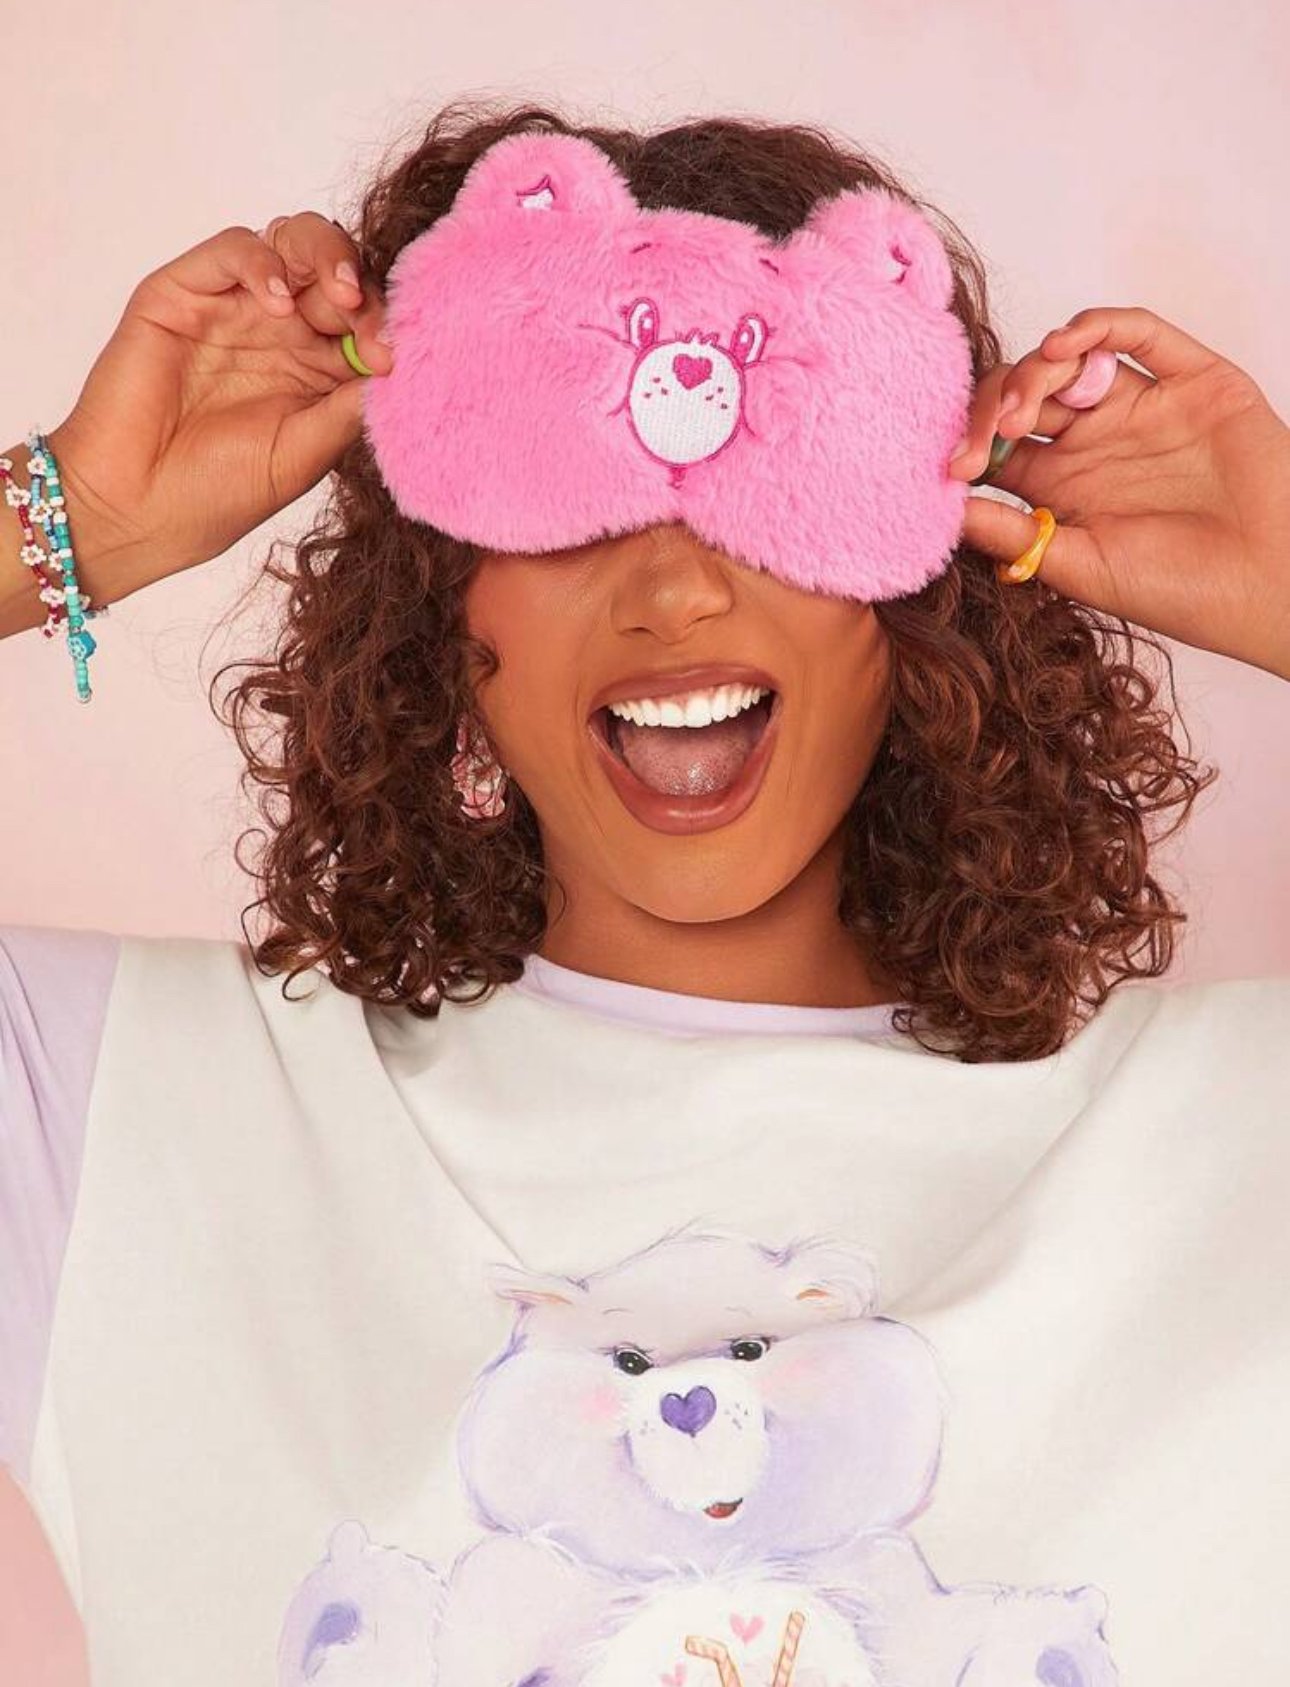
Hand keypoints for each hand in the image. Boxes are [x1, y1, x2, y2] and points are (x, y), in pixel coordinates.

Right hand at [42, 212, 391, 604]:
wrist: (138, 510)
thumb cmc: (215, 494)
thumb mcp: (302, 455)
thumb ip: (347, 410)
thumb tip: (401, 368)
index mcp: (313, 367)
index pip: (362, 318)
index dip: (383, 324)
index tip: (392, 357)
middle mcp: (277, 330)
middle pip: (332, 270)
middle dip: (360, 283)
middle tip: (366, 313)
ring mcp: (231, 308)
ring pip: (288, 242)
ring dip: (324, 256)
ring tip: (340, 296)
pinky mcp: (182, 293)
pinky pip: (232, 249)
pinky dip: (262, 263)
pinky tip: (279, 304)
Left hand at [947, 307, 1289, 681]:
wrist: (1270, 587)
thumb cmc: (1181, 591)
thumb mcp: (1078, 566)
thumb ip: (1010, 534)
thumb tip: (941, 508)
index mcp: (1062, 486)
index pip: (996, 443)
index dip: (969, 443)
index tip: (952, 468)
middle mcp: (1095, 440)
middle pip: (1025, 395)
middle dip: (995, 407)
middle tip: (989, 439)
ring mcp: (1141, 407)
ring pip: (1072, 360)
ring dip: (1036, 371)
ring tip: (1022, 409)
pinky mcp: (1191, 381)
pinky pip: (1141, 333)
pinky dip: (1099, 327)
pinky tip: (1067, 345)